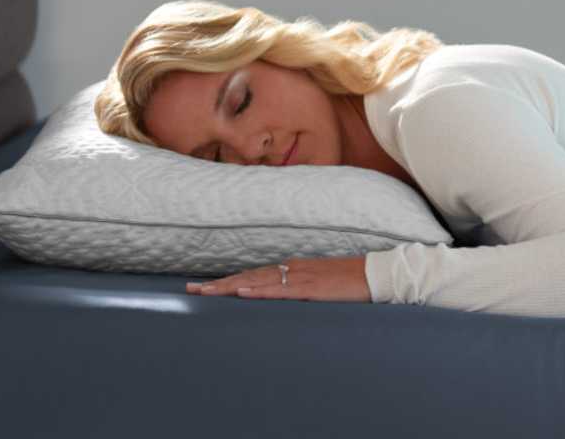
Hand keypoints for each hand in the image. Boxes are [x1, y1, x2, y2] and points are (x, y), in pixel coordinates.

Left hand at [186, 256, 371, 302]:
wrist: (374, 274)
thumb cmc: (350, 281)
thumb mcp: (321, 285)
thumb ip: (301, 288)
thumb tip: (285, 297)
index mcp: (293, 269)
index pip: (253, 275)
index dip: (229, 281)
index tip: (206, 288)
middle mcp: (291, 269)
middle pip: (248, 277)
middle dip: (219, 285)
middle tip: (190, 290)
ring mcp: (299, 278)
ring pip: (256, 282)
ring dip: (229, 287)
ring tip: (205, 293)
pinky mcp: (310, 288)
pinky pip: (279, 290)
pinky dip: (258, 291)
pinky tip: (241, 293)